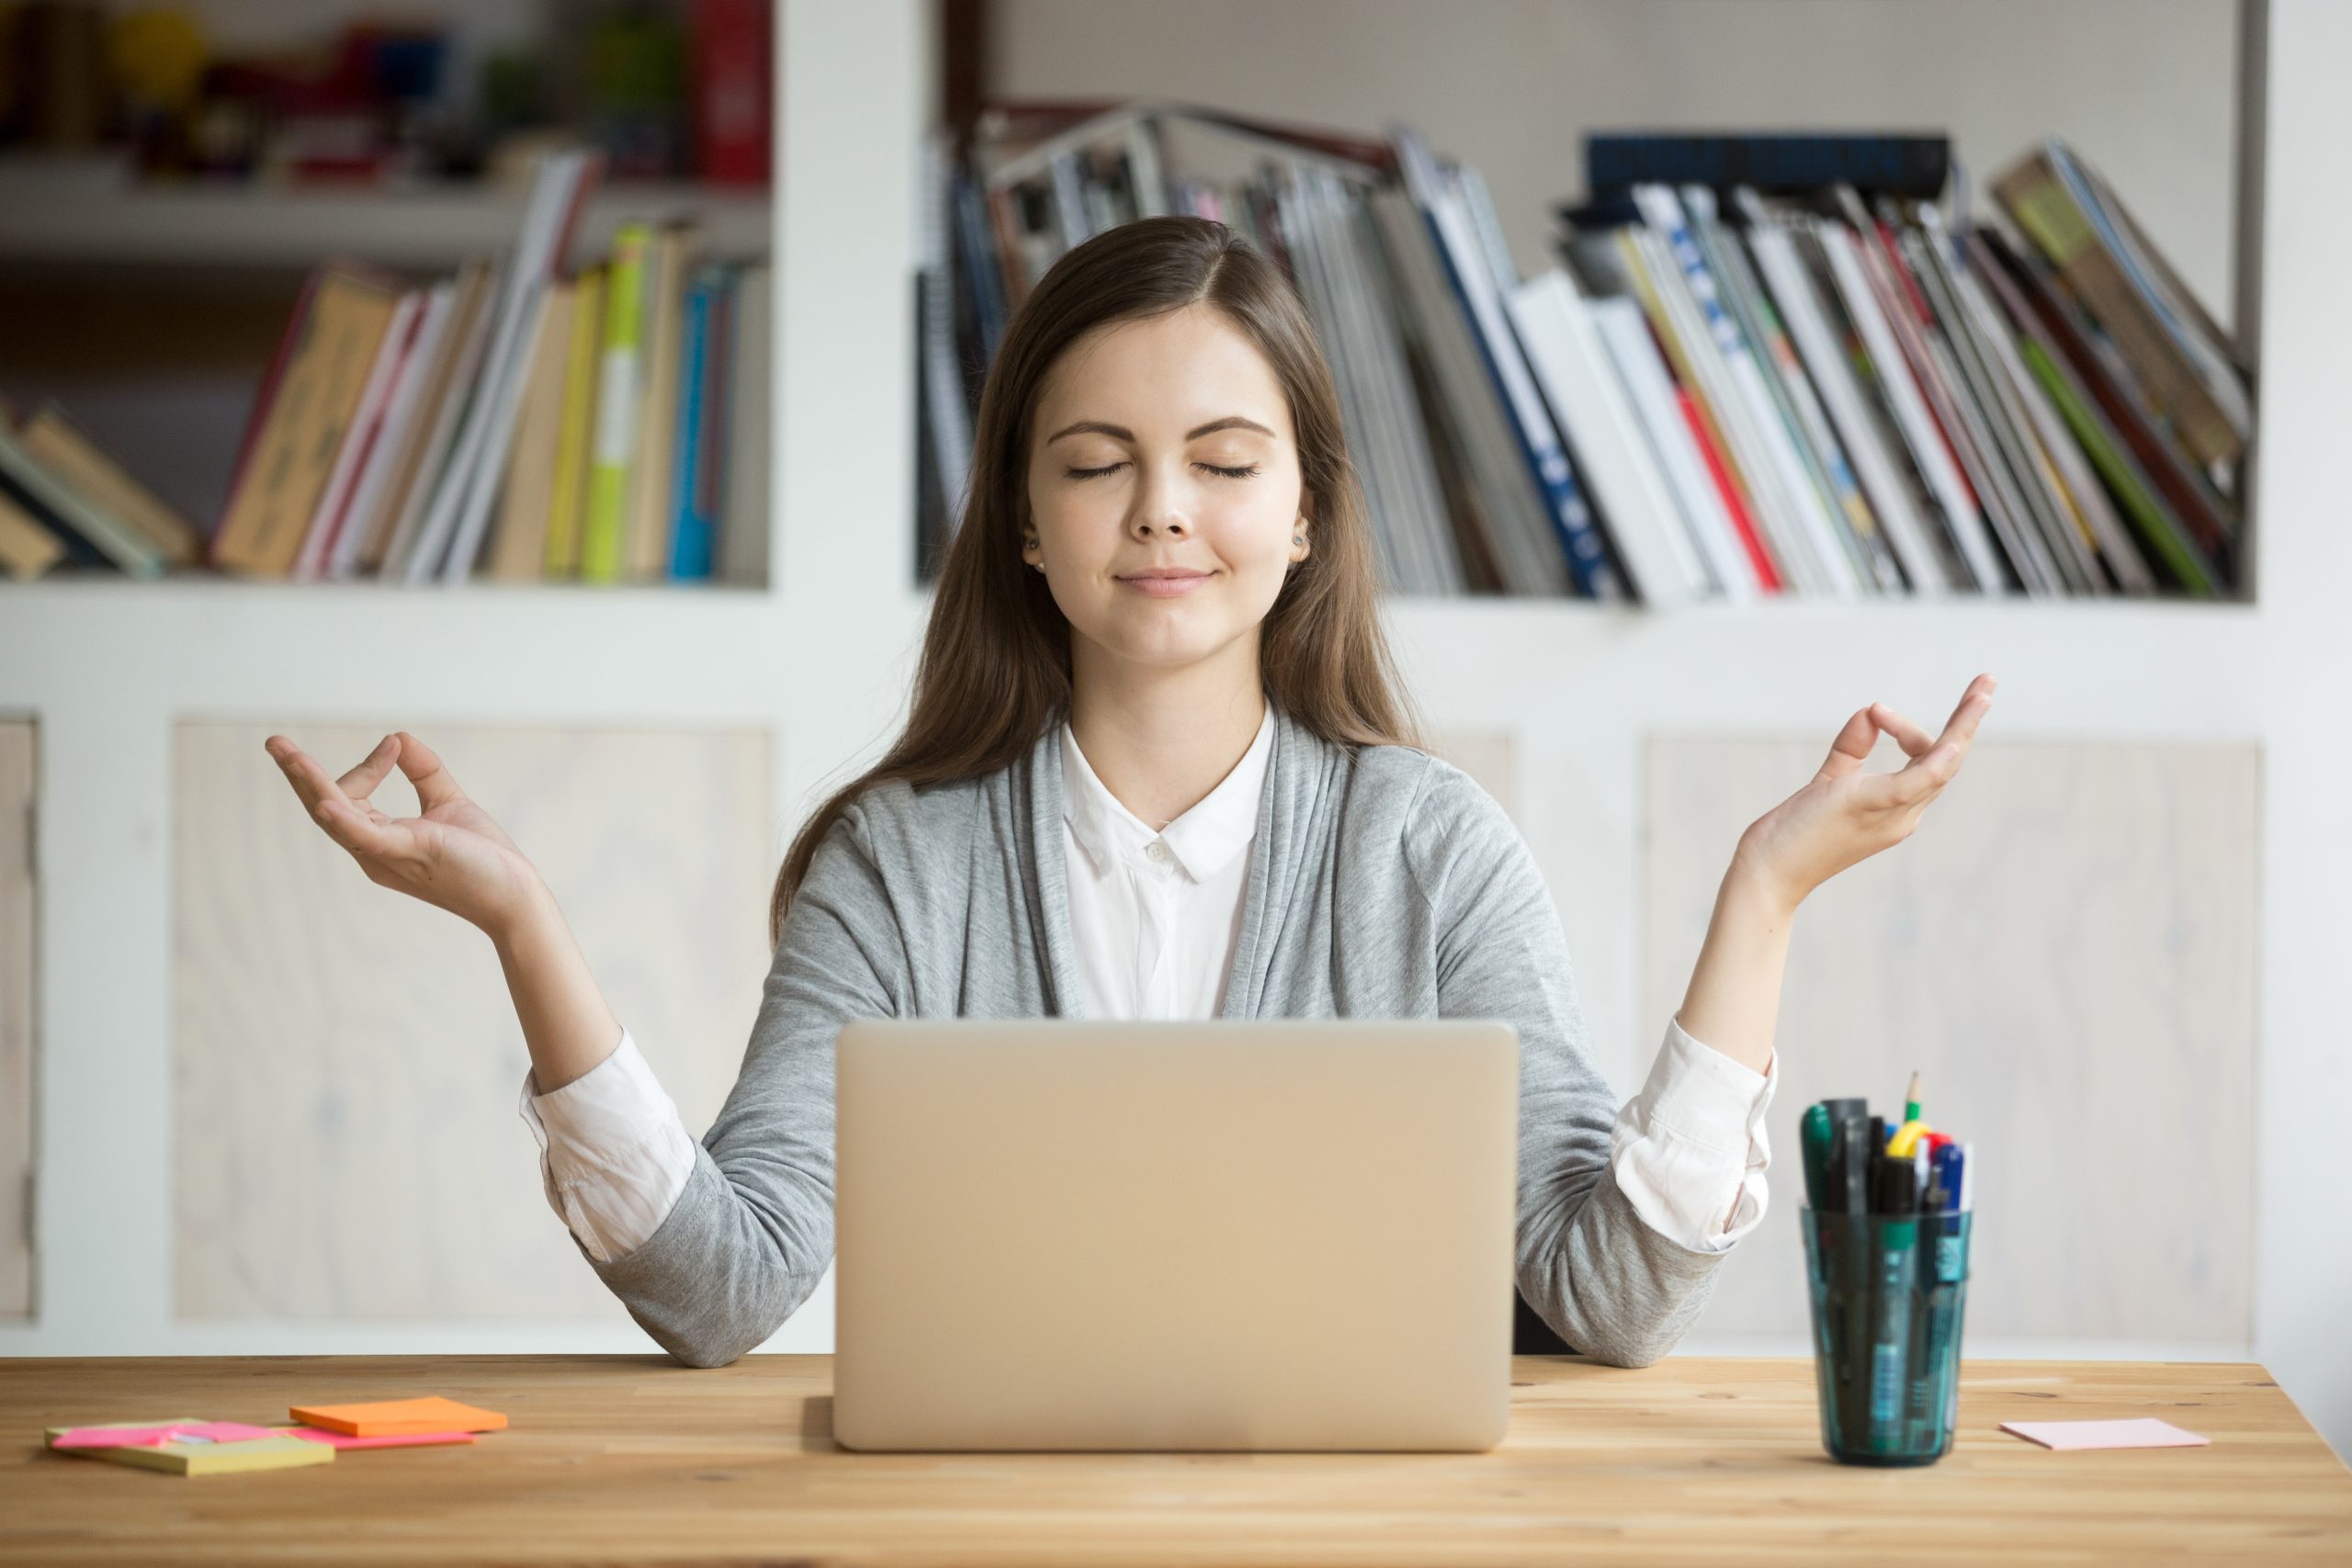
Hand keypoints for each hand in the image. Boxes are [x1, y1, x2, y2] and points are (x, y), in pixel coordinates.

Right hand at [264, 731, 546, 938]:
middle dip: (298, 775)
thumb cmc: (482, 857)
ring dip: (309, 783)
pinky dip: (344, 819)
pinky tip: (325, 802)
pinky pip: (366, 838)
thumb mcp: (448, 803)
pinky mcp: (408, 855)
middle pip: (325, 807)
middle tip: (273, 743)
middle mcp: (373, 852)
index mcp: (380, 840)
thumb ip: (423, 771)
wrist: (514, 895)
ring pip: (335, 817)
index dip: (368, 765)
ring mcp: (387, 856)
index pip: (351, 796)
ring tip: (285, 754)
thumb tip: (397, 736)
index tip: (394, 745)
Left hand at [1731, 674, 1995, 912]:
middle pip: (1947, 761)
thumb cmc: (1795, 832)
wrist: (1768, 871)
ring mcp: (1890, 814)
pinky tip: (1953, 742)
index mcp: (1897, 809)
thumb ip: (1852, 748)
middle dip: (1967, 720)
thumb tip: (1869, 712)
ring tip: (1984, 690)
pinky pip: (1914, 783)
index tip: (1875, 711)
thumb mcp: (1830, 780)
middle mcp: (1903, 815)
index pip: (1924, 761)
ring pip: (1941, 765)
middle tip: (1987, 681)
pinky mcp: (1869, 807)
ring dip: (1964, 725)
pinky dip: (1935, 762)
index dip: (1906, 729)